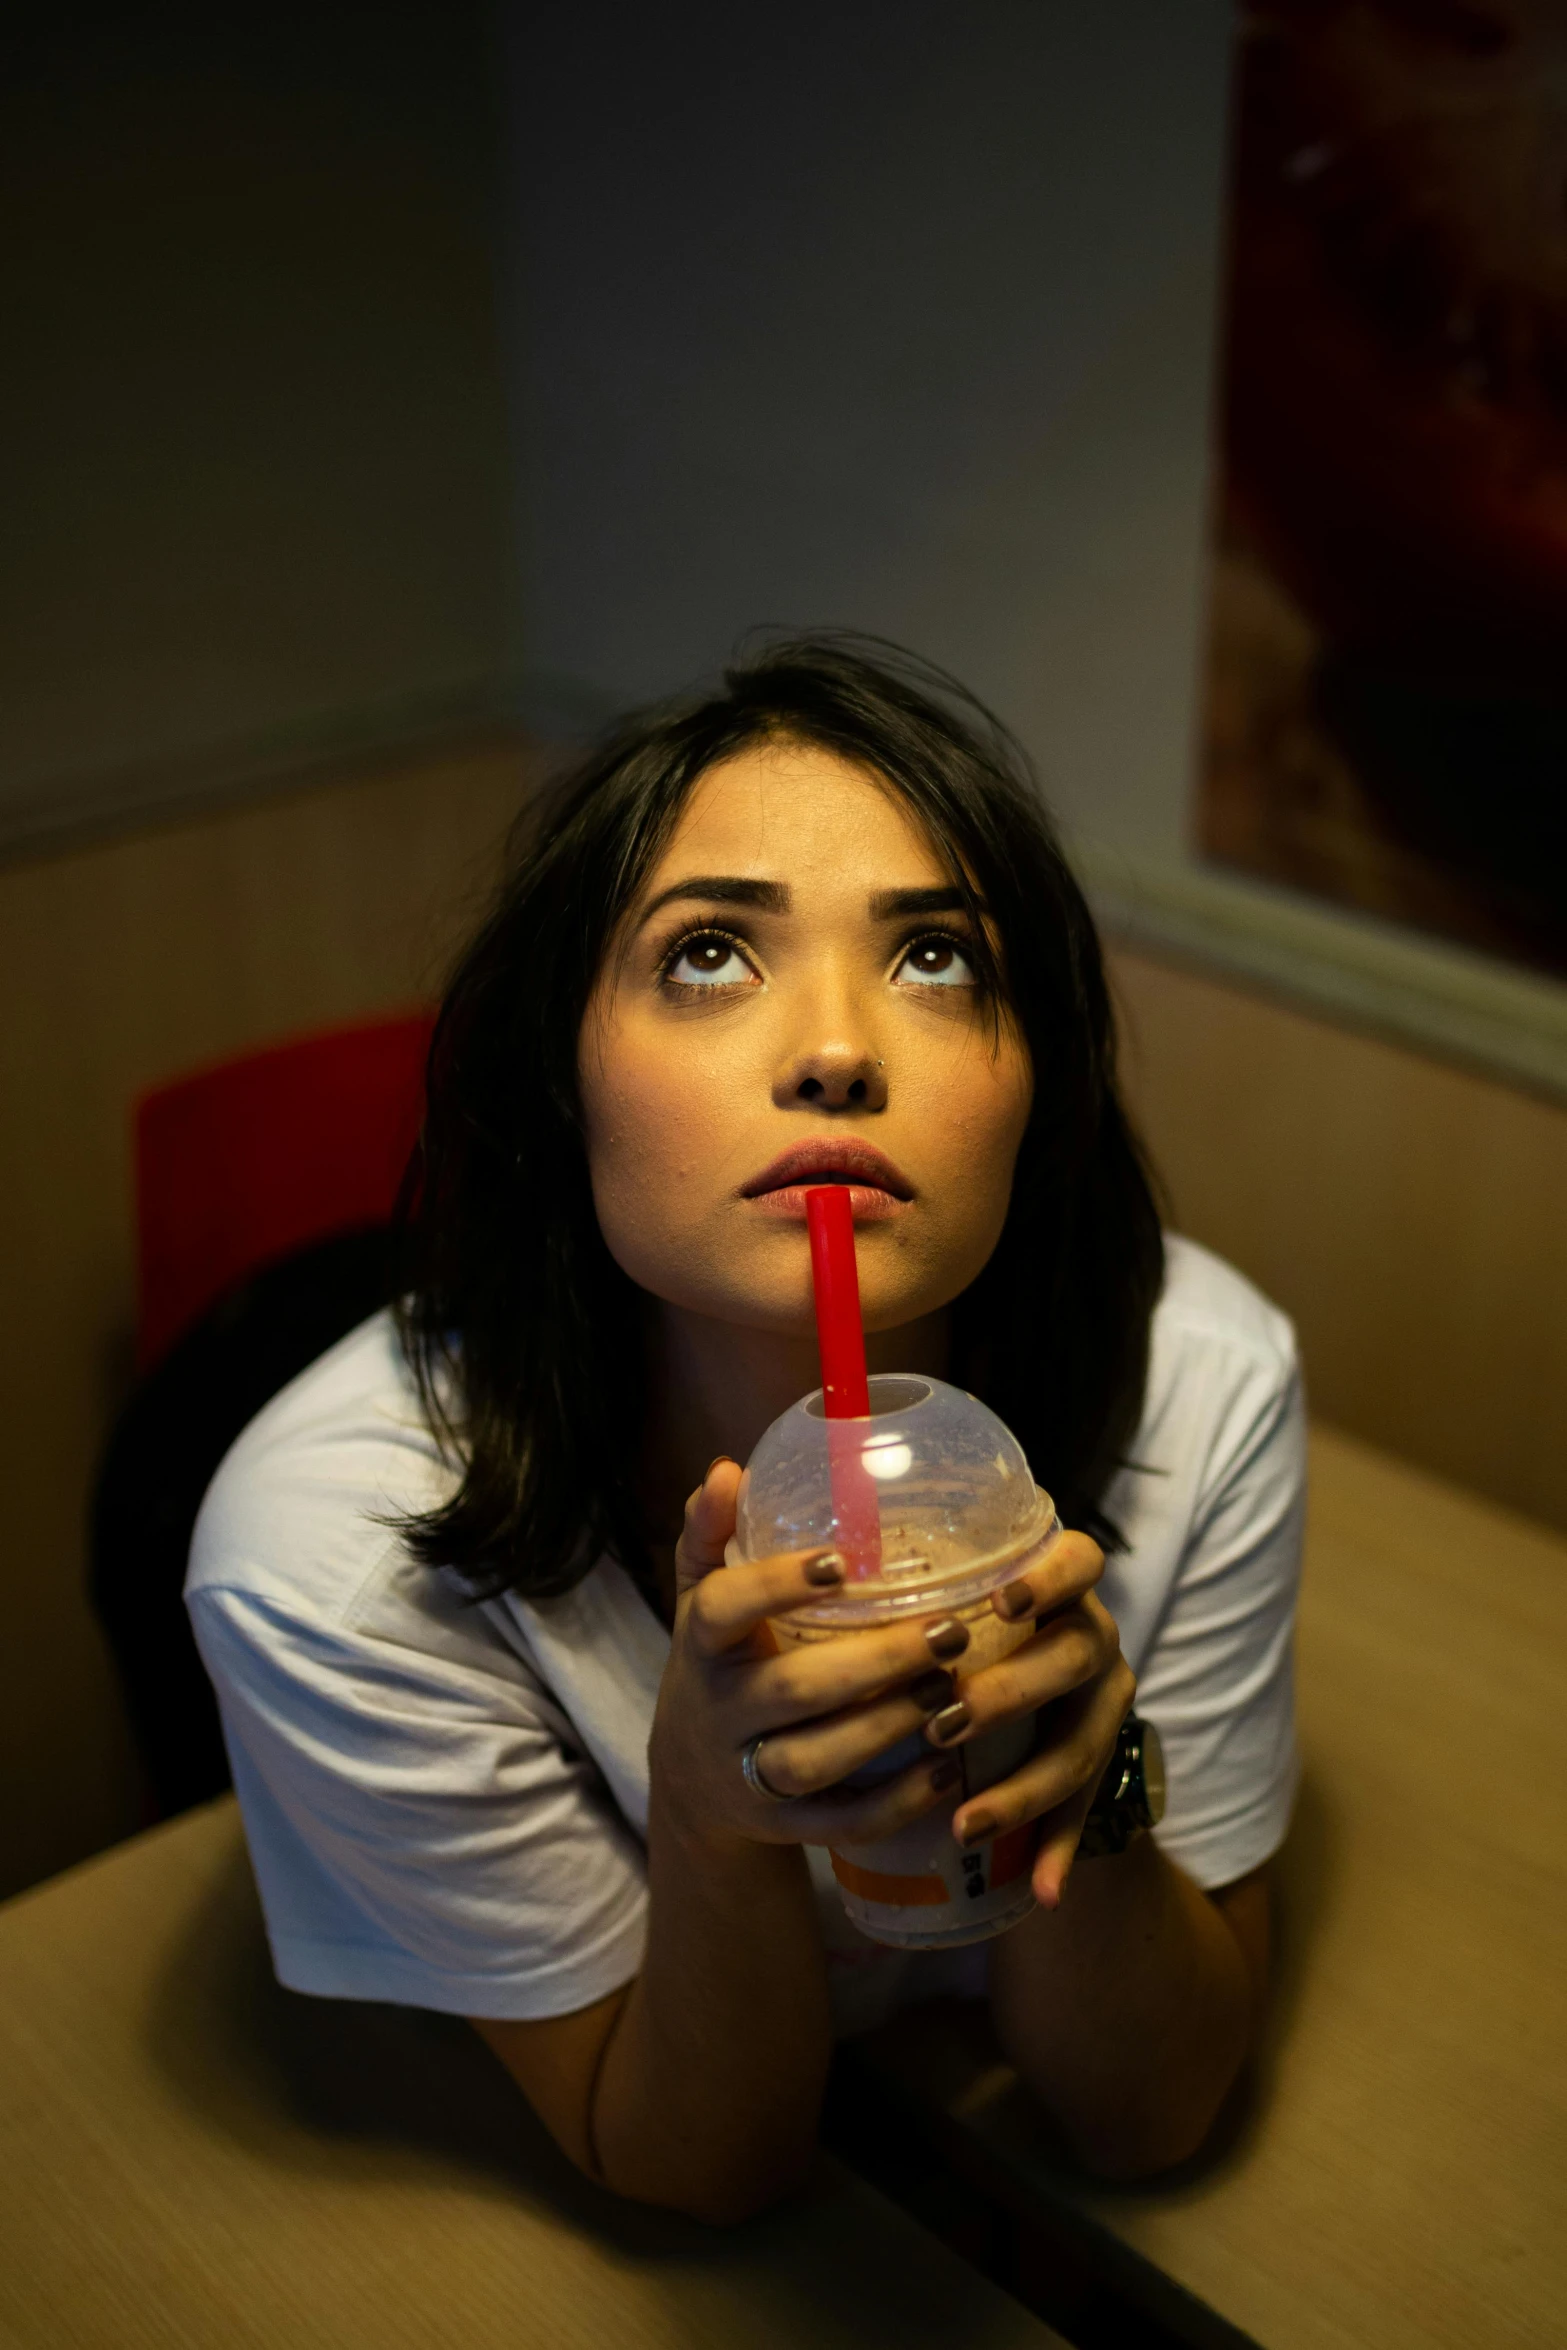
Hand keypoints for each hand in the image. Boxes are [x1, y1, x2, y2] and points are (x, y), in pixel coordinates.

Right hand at [648, 1459, 976, 1850]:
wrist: (692, 1780)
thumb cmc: (721, 1662)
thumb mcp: (702, 1599)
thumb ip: (711, 1534)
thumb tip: (728, 1469)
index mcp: (703, 1645)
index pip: (725, 1609)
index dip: (776, 1585)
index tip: (841, 1562)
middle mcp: (718, 1712)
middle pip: (792, 1689)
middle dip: (875, 1664)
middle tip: (949, 1630)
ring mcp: (746, 1776)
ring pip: (816, 1761)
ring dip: (889, 1729)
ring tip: (953, 1694)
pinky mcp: (781, 1827)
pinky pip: (840, 1823)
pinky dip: (896, 1802)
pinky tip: (950, 1769)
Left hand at [920, 1530, 1134, 1909]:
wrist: (1021, 1681)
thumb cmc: (950, 1618)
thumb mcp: (942, 1585)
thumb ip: (894, 1569)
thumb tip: (767, 1504)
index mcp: (1061, 1587)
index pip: (1079, 1561)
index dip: (1049, 1579)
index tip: (1000, 1601)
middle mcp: (1091, 1637)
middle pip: (1075, 1656)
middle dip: (1012, 1692)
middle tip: (946, 1722)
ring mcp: (1102, 1702)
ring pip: (1082, 1745)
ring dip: (1024, 1790)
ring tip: (967, 1825)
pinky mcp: (1099, 1760)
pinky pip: (1084, 1810)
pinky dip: (1059, 1850)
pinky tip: (1040, 1892)